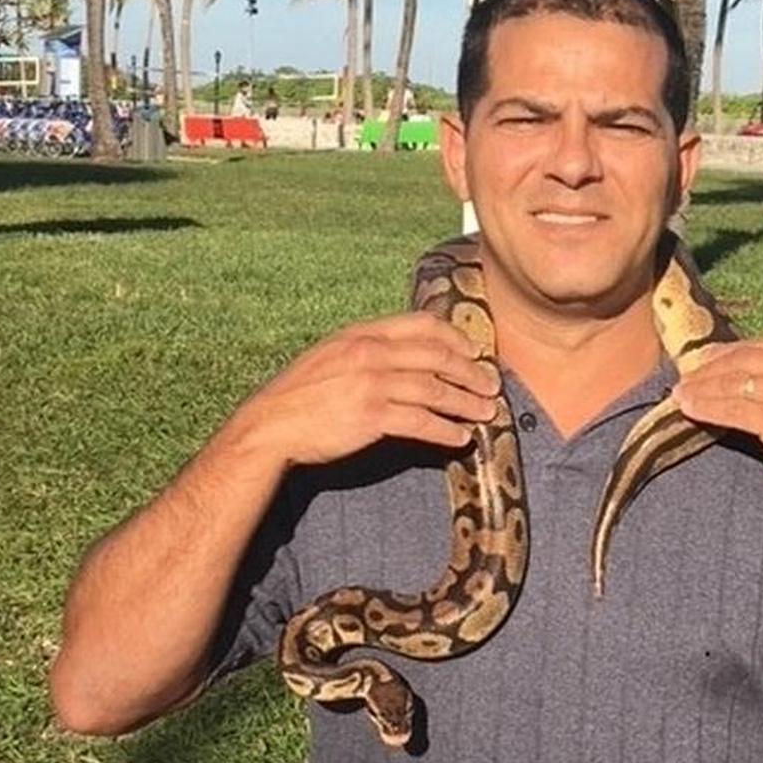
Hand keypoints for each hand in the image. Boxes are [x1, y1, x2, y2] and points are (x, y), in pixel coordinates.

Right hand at [234, 311, 499, 468]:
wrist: (271, 424)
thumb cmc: (300, 395)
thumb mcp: (331, 356)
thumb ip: (367, 351)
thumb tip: (403, 360)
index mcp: (362, 334)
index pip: (422, 325)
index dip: (455, 338)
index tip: (474, 352)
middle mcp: (370, 353)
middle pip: (437, 356)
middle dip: (471, 372)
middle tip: (491, 387)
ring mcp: (371, 383)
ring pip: (435, 390)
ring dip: (466, 403)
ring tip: (486, 414)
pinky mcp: (371, 416)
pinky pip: (421, 422)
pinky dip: (445, 430)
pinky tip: (460, 437)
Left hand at [672, 338, 762, 499]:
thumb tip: (755, 379)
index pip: (755, 346)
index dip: (723, 354)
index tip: (701, 361)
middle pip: (738, 361)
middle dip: (705, 370)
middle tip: (682, 379)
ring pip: (731, 384)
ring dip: (699, 390)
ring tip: (678, 395)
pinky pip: (733, 411)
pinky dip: (707, 409)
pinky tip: (689, 410)